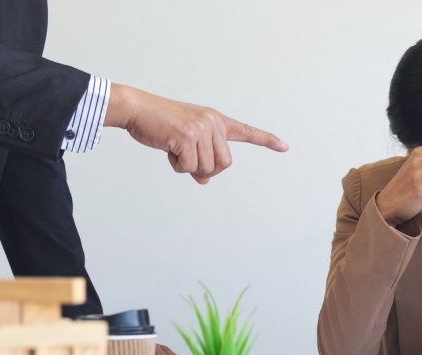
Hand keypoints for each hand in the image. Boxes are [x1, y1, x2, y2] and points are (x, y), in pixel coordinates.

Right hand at [105, 84, 287, 184]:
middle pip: (224, 164)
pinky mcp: (187, 137)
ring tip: (175, 150)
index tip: (284, 146)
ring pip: (208, 168)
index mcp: (215, 120)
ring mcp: (201, 129)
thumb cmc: (160, 124)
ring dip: (190, 168)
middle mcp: (212, 123)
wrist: (137, 109)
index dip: (266, 140)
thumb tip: (205, 179)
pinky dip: (178, 166)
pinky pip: (190, 168)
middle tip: (187, 160)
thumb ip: (200, 158)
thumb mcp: (185, 141)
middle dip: (207, 169)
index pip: (245, 131)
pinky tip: (168, 149)